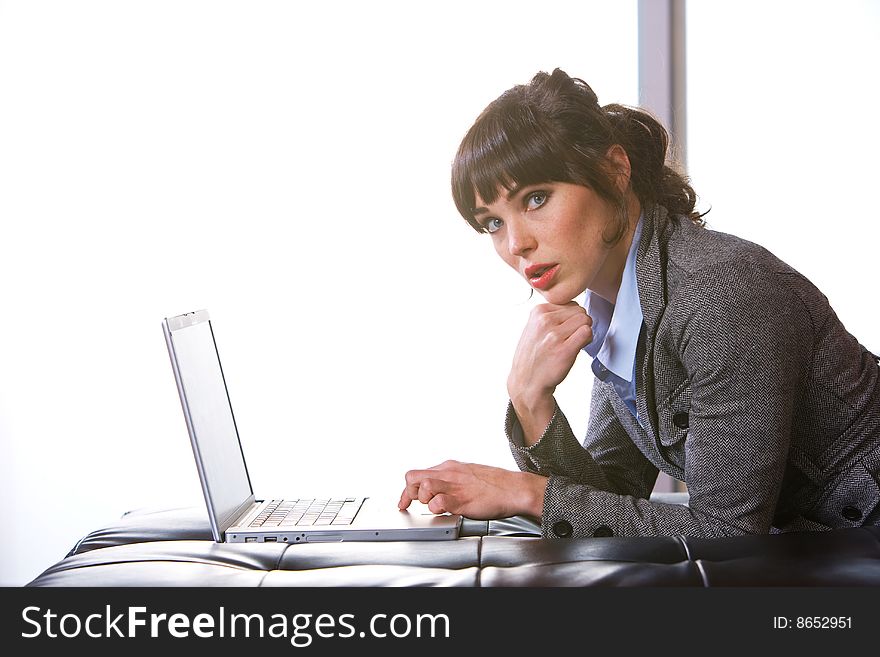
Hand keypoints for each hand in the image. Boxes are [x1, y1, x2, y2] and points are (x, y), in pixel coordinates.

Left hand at [398, 460, 547, 518]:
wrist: (514, 488)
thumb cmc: (494, 484)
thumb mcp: (467, 474)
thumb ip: (450, 480)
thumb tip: (437, 489)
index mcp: (449, 467)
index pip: (417, 474)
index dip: (406, 490)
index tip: (404, 501)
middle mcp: (449, 474)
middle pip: (413, 477)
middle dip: (408, 494)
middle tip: (411, 506)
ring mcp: (455, 486)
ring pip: (423, 486)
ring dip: (422, 499)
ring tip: (432, 506)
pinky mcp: (463, 500)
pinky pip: (439, 503)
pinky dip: (436, 509)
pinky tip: (442, 511)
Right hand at [508, 302, 591, 443]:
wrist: (526, 382)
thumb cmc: (533, 356)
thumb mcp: (534, 327)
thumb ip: (552, 314)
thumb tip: (576, 307)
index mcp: (537, 311)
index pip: (570, 303)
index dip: (572, 317)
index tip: (564, 329)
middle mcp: (544, 321)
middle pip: (580, 310)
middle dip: (579, 323)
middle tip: (570, 338)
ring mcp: (554, 335)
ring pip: (586, 320)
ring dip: (584, 332)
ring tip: (572, 343)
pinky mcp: (564, 350)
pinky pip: (587, 333)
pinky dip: (587, 340)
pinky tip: (577, 348)